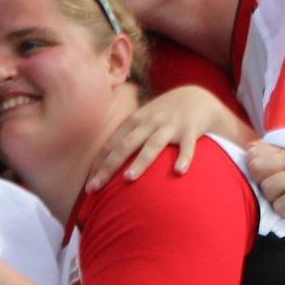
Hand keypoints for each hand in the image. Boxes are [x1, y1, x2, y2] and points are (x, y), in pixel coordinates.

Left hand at [86, 86, 236, 189]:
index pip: (111, 144)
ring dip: (140, 162)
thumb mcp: (142, 120)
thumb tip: (104, 165)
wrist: (196, 97)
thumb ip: (126, 138)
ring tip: (128, 179)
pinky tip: (179, 171)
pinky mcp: (191, 130)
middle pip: (125, 146)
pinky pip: (188, 146)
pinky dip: (184, 157)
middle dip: (109, 166)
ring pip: (152, 145)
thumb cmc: (163, 115)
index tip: (88, 185)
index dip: (98, 164)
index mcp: (134, 122)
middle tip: (95, 187)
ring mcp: (170, 126)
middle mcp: (149, 122)